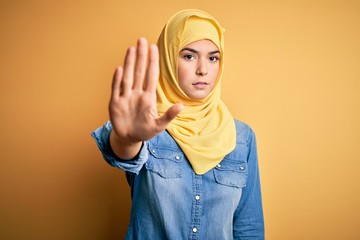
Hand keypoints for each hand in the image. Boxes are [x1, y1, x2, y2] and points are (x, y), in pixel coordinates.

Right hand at [109, 38, 182, 157]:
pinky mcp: (115, 103)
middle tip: (142, 40)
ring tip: (131, 49)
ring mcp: (125, 97)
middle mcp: (137, 94)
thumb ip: (169, 116)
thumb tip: (181, 106)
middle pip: (139, 72)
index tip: (154, 47)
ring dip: (129, 63)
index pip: (151, 76)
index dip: (153, 62)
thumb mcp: (159, 125)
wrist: (129, 138)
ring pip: (128, 77)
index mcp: (148, 97)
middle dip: (141, 56)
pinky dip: (117, 80)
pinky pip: (116, 89)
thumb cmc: (145, 131)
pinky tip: (120, 69)